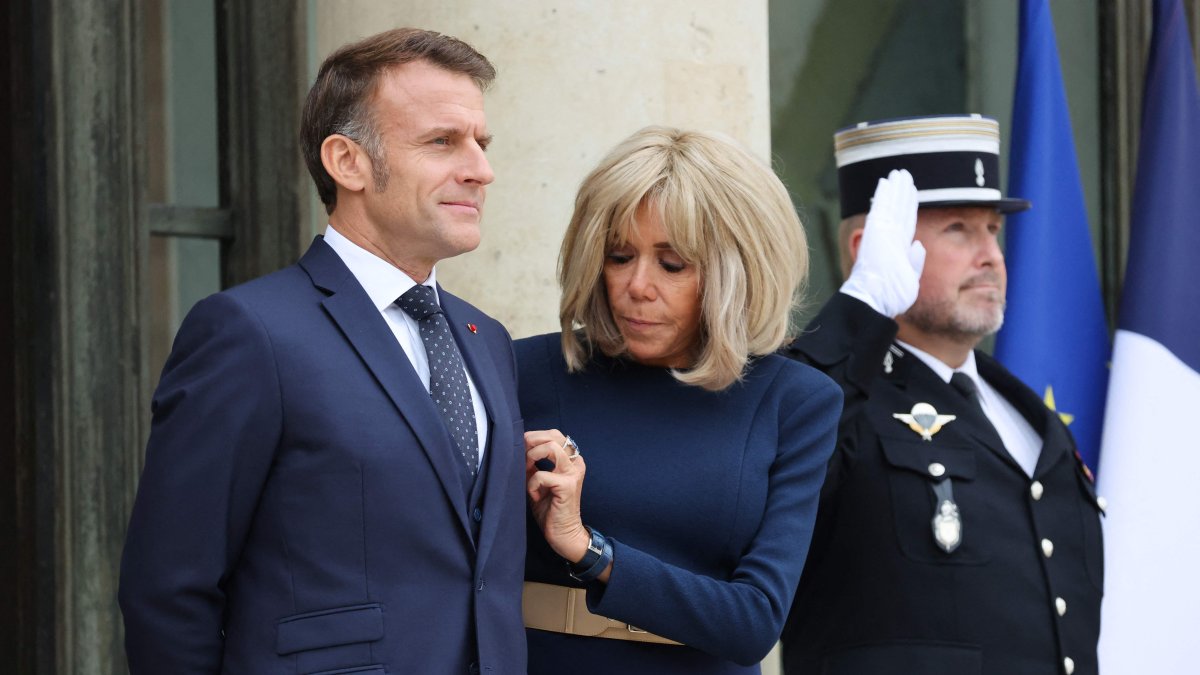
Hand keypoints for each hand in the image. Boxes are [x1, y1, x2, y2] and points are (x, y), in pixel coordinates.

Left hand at [525, 430, 590, 562]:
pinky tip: (534, 495)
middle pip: (554, 435)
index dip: (534, 437)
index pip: (554, 434)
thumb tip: (519, 449)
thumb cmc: (550, 508)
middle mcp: (575, 463)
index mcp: (570, 460)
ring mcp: (573, 473)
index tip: (521, 448)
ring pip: (551, 447)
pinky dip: (532, 483)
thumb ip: (532, 464)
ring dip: (533, 456)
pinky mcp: (567, 485)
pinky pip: (542, 474)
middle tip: (521, 456)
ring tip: (527, 470)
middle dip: (532, 441)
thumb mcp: (538, 481)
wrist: (564, 533)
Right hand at [839, 169, 925, 317]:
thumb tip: (918, 245)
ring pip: (892, 204)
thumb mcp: (910, 279)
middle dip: (902, 192)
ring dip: (896, 188)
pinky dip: (884, 194)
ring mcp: (882, 233)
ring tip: (899, 173)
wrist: (875, 299)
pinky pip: (882, 207)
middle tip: (904, 176)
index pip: (905, 223)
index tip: (911, 194)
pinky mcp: (876, 229)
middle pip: (899, 210)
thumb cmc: (890, 296)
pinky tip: (886, 180)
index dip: (908, 208)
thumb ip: (915, 262)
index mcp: (897, 249)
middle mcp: (889, 238)